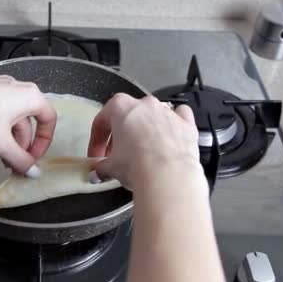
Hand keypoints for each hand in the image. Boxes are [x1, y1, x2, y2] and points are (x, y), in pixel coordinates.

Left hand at [0, 72, 56, 174]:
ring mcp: (0, 87)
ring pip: (12, 118)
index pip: (49, 120)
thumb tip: (34, 172)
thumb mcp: (2, 144)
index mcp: (31, 97)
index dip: (44, 143)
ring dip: (10, 140)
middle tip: (13, 165)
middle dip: (22, 146)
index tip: (32, 159)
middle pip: (29, 121)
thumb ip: (21, 160)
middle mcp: (18, 88)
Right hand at [87, 93, 204, 191]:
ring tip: (141, 153)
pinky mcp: (186, 124)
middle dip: (120, 135)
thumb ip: (102, 165)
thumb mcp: (111, 167)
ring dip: (145, 131)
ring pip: (152, 116)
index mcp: (121, 107)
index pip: (102, 121)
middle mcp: (145, 104)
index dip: (96, 141)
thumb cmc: (137, 166)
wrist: (168, 177)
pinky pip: (179, 117)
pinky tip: (168, 138)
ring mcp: (167, 112)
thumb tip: (100, 170)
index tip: (96, 156)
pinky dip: (173, 125)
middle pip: (127, 117)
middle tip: (116, 156)